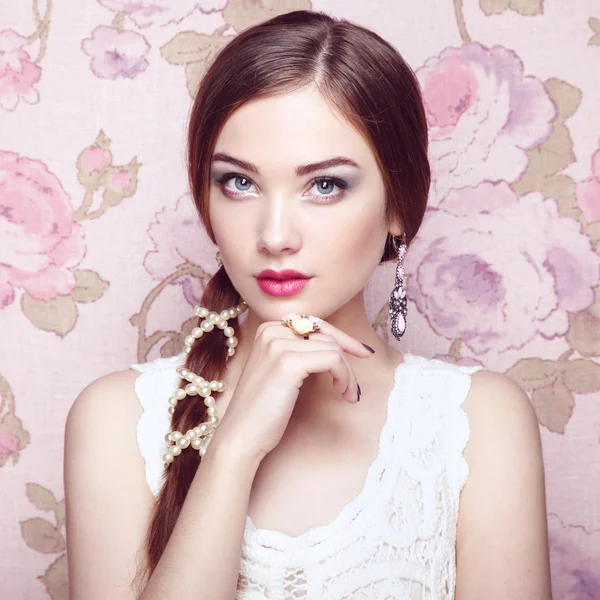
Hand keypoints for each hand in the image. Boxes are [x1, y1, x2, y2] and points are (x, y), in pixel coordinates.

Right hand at [209, 318, 371, 462]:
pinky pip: (333, 360)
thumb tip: (338, 343)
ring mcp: (278, 345)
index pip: (315, 324)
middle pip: (326, 334)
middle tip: (355, 384)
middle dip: (347, 358)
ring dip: (347, 373)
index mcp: (267, 328)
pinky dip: (345, 377)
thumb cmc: (263, 409)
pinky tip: (342, 393)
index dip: (342, 338)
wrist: (242, 435)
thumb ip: (300, 351)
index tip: (362, 352)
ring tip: (347, 394)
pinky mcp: (289, 362)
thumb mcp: (280, 370)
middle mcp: (271, 330)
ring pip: (333, 348)